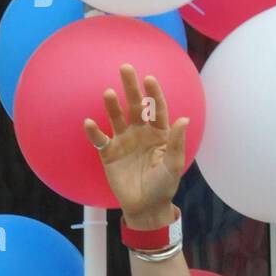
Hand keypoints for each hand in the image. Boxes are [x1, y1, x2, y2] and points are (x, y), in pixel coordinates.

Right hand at [83, 63, 186, 227]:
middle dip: (131, 88)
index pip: (157, 110)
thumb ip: (177, 143)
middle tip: (126, 68)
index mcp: (159, 134)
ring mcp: (123, 141)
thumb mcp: (173, 165)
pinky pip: (100, 139)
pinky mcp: (108, 153)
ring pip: (116, 118)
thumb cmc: (164, 186)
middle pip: (135, 106)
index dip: (154, 94)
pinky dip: (94, 131)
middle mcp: (140, 133)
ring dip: (112, 105)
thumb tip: (185, 120)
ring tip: (108, 93)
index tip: (149, 78)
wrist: (146, 207)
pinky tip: (90, 123)